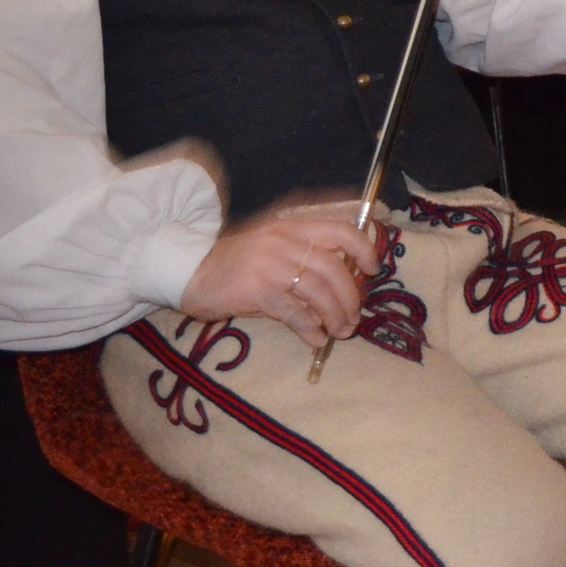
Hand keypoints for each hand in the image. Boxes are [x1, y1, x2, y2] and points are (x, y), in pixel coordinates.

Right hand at [180, 206, 381, 349]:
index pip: (342, 230)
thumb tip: (348, 280)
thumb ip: (307, 254)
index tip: (374, 269)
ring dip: (335, 315)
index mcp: (293, 227)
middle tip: (355, 316)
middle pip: (334, 267)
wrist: (191, 272)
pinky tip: (316, 339)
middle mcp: (284, 242)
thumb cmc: (240, 263)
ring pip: (318, 291)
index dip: (365, 249)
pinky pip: (293, 312)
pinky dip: (310, 327)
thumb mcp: (275, 247)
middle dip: (351, 296)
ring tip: (341, 331)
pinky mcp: (256, 290)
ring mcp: (270, 265)